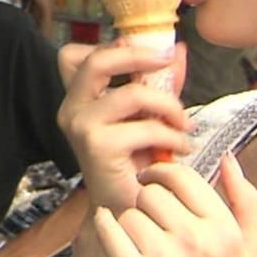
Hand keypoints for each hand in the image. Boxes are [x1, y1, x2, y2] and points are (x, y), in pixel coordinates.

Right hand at [58, 41, 192, 214]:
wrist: (128, 211)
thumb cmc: (137, 160)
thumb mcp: (149, 112)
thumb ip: (161, 80)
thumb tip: (178, 47)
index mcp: (79, 97)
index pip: (75, 55)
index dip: (110, 45)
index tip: (147, 50)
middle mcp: (72, 108)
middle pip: (97, 61)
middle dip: (139, 54)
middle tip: (168, 60)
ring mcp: (81, 127)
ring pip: (132, 93)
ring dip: (168, 105)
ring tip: (184, 122)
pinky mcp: (98, 147)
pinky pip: (146, 127)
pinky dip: (172, 134)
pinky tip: (181, 147)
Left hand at [93, 153, 256, 256]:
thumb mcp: (249, 244)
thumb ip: (244, 197)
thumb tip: (227, 157)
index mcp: (222, 228)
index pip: (182, 177)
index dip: (163, 171)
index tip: (155, 178)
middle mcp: (194, 240)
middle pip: (152, 192)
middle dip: (148, 198)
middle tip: (151, 213)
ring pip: (130, 212)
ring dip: (132, 219)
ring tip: (142, 236)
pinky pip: (109, 232)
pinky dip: (105, 225)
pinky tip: (110, 227)